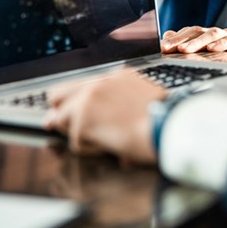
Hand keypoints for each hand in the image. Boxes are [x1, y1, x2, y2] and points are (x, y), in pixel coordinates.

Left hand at [44, 71, 166, 163]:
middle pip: (57, 95)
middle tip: (75, 131)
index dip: (73, 103)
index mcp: (117, 77)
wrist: (169, 127)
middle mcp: (99, 83)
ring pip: (62, 121)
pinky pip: (75, 143)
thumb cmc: (165, 122)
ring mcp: (88, 99)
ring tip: (109, 141)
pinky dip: (92, 151)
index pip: (80, 86)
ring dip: (81, 135)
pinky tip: (113, 148)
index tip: (73, 117)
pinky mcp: (82, 120)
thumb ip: (118, 102)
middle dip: (62, 114)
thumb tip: (87, 113)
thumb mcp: (145, 102)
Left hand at [161, 26, 226, 53]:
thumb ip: (185, 44)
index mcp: (206, 35)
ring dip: (198, 41)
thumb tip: (167, 35)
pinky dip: (223, 43)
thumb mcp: (203, 54)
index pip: (189, 32)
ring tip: (186, 49)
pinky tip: (213, 49)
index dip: (176, 38)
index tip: (163, 47)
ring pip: (213, 34)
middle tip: (171, 48)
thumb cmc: (226, 59)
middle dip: (183, 40)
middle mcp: (217, 33)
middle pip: (198, 31)